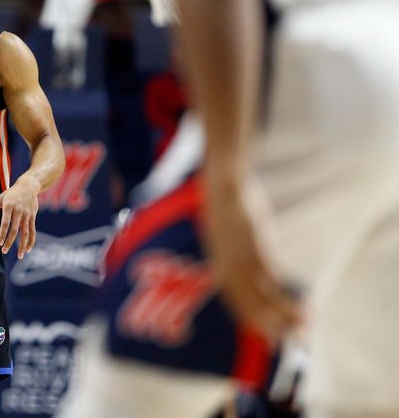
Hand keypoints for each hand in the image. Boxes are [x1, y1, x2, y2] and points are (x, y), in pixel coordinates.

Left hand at [0, 179, 39, 258]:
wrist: (28, 186)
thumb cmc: (11, 193)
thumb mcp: (1, 197)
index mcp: (9, 206)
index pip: (5, 222)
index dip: (3, 233)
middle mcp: (19, 211)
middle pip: (15, 230)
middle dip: (9, 242)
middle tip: (4, 251)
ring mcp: (27, 215)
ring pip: (25, 233)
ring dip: (22, 245)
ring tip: (19, 256)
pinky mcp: (32, 217)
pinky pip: (32, 231)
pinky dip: (31, 241)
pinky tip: (28, 249)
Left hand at [203, 176, 301, 341]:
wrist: (225, 187)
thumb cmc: (228, 209)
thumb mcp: (226, 236)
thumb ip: (232, 255)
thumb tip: (250, 268)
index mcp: (218, 265)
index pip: (233, 300)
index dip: (250, 319)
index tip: (265, 335)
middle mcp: (227, 267)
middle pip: (249, 304)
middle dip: (271, 324)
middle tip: (290, 339)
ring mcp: (242, 258)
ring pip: (265, 296)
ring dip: (286, 314)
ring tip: (306, 325)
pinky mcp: (257, 247)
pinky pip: (275, 278)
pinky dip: (288, 294)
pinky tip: (303, 303)